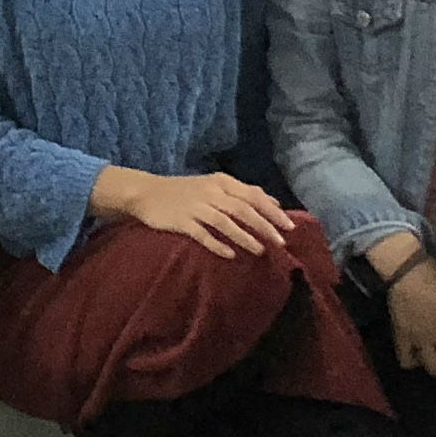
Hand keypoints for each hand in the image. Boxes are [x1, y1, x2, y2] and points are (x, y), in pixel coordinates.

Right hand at [113, 168, 292, 258]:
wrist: (146, 192)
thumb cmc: (185, 190)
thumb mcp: (215, 185)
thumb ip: (243, 193)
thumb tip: (273, 203)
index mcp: (221, 181)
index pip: (252, 195)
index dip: (272, 211)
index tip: (290, 226)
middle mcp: (210, 192)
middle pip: (243, 209)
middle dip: (264, 226)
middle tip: (281, 242)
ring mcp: (195, 206)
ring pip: (225, 222)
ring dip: (244, 236)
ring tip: (260, 250)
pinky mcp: (181, 221)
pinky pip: (202, 234)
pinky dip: (217, 244)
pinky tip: (230, 255)